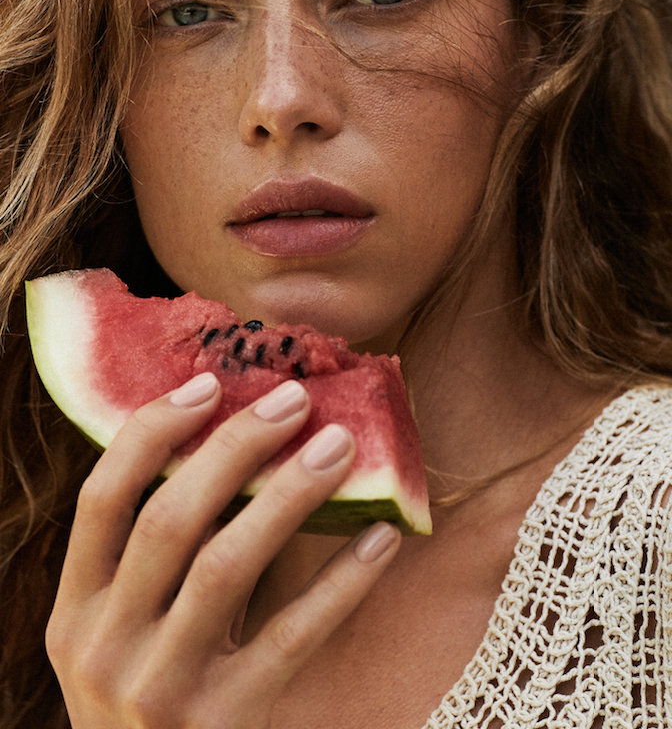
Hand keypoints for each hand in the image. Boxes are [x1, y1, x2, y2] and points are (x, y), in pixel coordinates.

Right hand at [46, 373, 400, 727]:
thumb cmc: (150, 694)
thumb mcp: (123, 632)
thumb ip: (153, 560)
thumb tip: (229, 446)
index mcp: (75, 612)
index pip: (101, 498)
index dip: (153, 432)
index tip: (209, 384)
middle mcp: (105, 647)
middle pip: (170, 519)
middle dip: (233, 447)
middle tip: (292, 400)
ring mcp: (161, 689)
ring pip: (226, 566)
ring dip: (288, 495)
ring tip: (339, 444)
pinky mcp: (225, 723)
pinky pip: (292, 638)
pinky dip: (340, 582)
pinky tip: (380, 537)